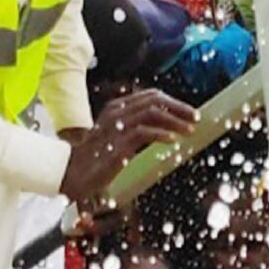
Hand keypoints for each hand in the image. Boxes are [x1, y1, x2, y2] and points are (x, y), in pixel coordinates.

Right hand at [59, 89, 196, 203]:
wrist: (73, 172)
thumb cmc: (96, 157)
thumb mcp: (117, 136)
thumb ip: (136, 128)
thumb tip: (165, 128)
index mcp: (117, 107)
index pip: (151, 95)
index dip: (173, 102)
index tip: (188, 112)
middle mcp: (117, 111)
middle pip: (155, 100)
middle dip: (179, 108)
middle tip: (195, 118)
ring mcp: (116, 126)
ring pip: (152, 113)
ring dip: (175, 121)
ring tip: (189, 131)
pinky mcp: (117, 143)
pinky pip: (144, 132)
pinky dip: (162, 134)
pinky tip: (173, 141)